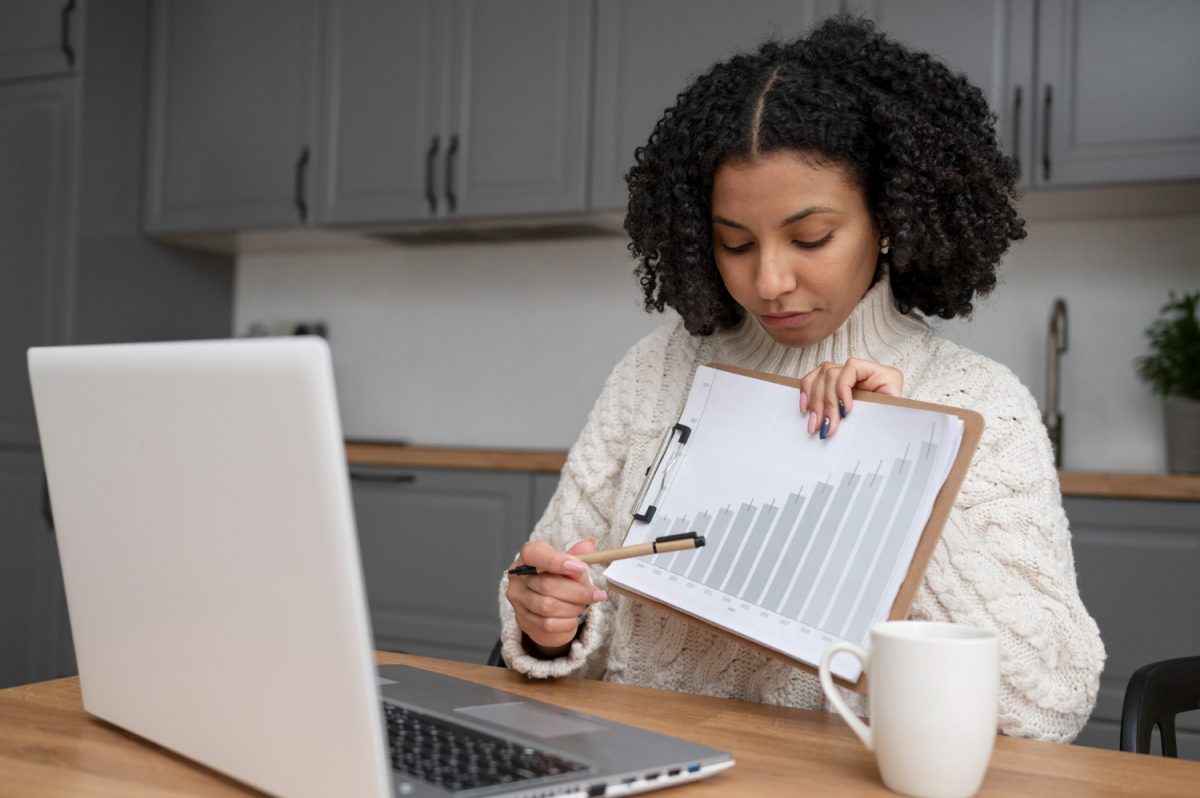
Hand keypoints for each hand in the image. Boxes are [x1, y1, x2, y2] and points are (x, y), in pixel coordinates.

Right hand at [506, 537, 606, 656]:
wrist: (547, 607)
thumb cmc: (559, 579)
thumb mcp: (569, 564)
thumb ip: (578, 555)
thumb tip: (589, 544)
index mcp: (529, 556)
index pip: (535, 554)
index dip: (557, 561)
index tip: (581, 568)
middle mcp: (518, 577)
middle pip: (546, 584)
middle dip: (577, 591)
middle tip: (597, 594)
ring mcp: (518, 599)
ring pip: (548, 607)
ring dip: (573, 608)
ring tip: (585, 605)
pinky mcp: (522, 619)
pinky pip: (547, 624)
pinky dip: (567, 622)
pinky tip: (576, 617)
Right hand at [798, 358, 902, 438]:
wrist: (897, 431)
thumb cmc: (894, 422)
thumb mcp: (890, 414)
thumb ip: (874, 411)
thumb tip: (850, 418)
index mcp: (881, 373)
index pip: (852, 367)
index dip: (843, 387)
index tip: (844, 412)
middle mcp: (862, 371)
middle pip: (831, 374)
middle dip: (826, 403)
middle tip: (825, 427)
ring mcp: (847, 377)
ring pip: (819, 376)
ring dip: (813, 401)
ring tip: (814, 424)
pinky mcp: (835, 387)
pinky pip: (813, 382)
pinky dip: (807, 395)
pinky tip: (805, 410)